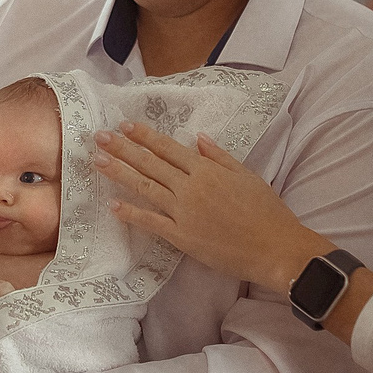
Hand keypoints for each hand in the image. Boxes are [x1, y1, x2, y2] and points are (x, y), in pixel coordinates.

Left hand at [93, 122, 328, 289]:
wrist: (275, 247)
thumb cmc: (267, 211)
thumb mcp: (247, 175)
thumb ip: (220, 156)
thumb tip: (197, 138)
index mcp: (207, 170)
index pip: (168, 148)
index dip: (144, 136)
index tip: (125, 125)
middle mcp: (191, 187)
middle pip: (150, 163)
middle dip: (122, 148)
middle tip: (98, 136)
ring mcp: (184, 212)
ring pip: (145, 187)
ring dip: (119, 173)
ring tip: (97, 161)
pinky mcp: (182, 237)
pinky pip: (151, 222)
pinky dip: (131, 214)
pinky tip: (112, 206)